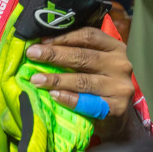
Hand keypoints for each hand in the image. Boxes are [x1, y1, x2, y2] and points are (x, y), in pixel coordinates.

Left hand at [25, 27, 137, 141]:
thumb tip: (43, 45)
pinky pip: (88, 102)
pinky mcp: (117, 107)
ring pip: (83, 80)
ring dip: (56, 79)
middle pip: (83, 56)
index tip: (42, 41)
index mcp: (116, 47)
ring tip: (36, 79)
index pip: (89, 36)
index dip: (64, 37)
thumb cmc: (101, 82)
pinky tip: (54, 95)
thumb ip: (78, 52)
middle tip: (32, 54)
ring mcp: (120, 87)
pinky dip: (69, 99)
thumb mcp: (97, 62)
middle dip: (54, 55)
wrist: (119, 115)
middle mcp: (120, 64)